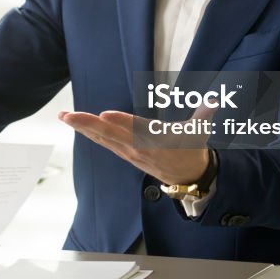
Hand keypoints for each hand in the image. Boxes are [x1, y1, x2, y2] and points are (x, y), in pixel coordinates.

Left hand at [59, 110, 208, 184]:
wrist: (190, 177)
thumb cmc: (193, 148)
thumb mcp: (200, 131)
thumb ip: (204, 114)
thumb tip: (215, 101)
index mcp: (157, 139)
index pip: (136, 129)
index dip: (121, 121)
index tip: (104, 114)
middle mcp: (139, 147)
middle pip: (111, 134)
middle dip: (87, 124)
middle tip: (68, 115)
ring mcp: (130, 152)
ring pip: (102, 138)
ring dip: (82, 128)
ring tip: (64, 117)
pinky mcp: (125, 154)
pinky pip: (104, 143)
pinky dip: (89, 134)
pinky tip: (76, 126)